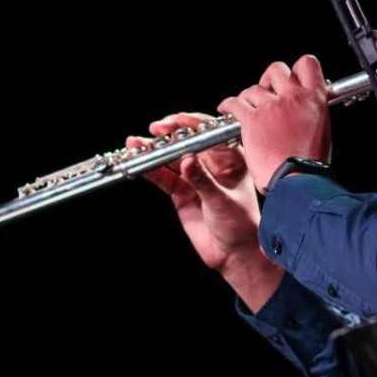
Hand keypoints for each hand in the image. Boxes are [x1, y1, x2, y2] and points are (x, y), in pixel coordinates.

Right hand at [128, 112, 281, 310]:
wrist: (233, 254)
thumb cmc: (241, 225)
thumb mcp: (222, 201)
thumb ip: (203, 181)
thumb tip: (186, 160)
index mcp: (231, 158)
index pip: (209, 134)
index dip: (192, 125)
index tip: (176, 122)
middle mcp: (212, 164)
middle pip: (187, 143)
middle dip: (169, 135)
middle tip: (155, 129)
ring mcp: (195, 177)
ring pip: (171, 159)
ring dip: (154, 151)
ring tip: (136, 144)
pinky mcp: (182, 192)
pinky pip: (164, 178)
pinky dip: (151, 171)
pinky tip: (139, 163)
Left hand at [218, 55, 331, 194]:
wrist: (298, 179)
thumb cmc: (310, 163)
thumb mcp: (322, 130)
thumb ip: (311, 112)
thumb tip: (302, 107)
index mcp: (315, 99)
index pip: (307, 64)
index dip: (297, 70)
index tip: (290, 80)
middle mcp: (293, 98)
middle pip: (276, 70)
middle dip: (269, 81)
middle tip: (267, 93)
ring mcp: (272, 107)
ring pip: (254, 88)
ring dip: (249, 98)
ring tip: (247, 108)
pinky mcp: (252, 119)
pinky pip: (235, 102)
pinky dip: (229, 105)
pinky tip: (227, 109)